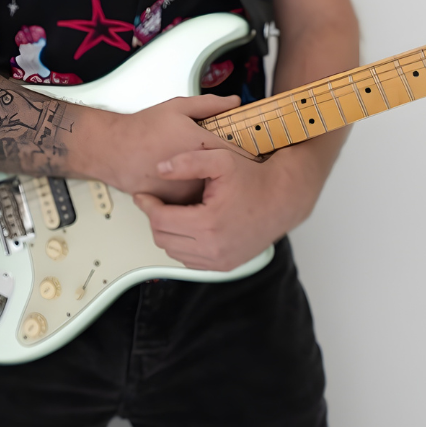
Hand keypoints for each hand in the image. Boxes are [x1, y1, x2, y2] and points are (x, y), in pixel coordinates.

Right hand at [94, 94, 244, 201]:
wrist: (114, 151)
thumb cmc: (142, 130)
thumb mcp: (178, 107)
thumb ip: (210, 104)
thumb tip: (234, 102)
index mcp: (203, 145)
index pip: (241, 153)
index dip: (254, 154)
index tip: (260, 153)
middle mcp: (198, 172)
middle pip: (230, 176)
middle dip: (236, 172)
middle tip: (241, 168)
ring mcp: (187, 190)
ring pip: (213, 191)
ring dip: (219, 186)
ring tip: (221, 180)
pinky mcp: (175, 203)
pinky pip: (195, 200)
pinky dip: (198, 194)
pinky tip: (195, 185)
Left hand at [131, 143, 322, 270]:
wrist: (282, 198)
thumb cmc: (254, 178)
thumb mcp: (221, 160)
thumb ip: (187, 161)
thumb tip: (160, 168)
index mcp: (208, 223)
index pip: (160, 220)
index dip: (147, 205)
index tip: (142, 195)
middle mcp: (213, 247)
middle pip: (163, 238)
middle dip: (154, 219)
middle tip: (154, 202)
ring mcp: (219, 260)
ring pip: (173, 252)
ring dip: (167, 233)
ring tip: (171, 213)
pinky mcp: (225, 266)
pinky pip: (190, 261)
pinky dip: (182, 246)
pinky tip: (187, 226)